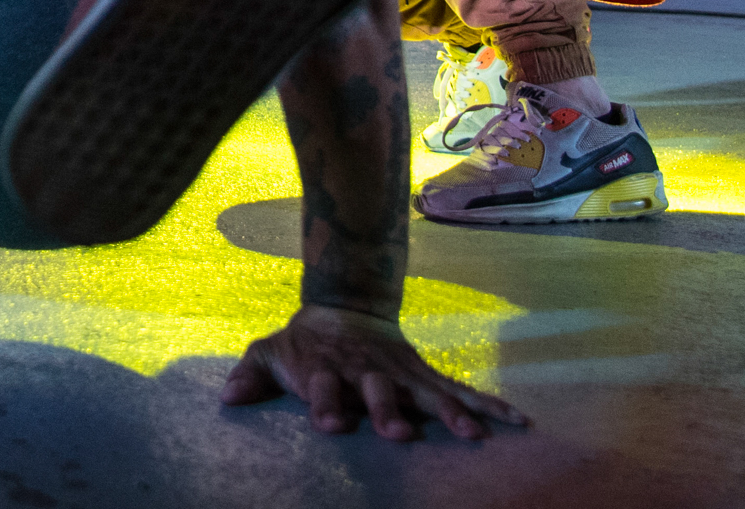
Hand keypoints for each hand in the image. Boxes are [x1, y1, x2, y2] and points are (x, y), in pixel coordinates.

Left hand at [222, 305, 526, 440]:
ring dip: (450, 413)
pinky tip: (519, 422)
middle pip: (378, 393)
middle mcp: (367, 373)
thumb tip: (225, 399)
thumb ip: (250, 375)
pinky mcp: (425, 376)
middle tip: (399, 432)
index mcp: (327, 370)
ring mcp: (400, 374)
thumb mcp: (270, 352)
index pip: (324, 388)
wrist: (344, 308)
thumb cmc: (304, 345)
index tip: (330, 424)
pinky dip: (490, 405)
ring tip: (473, 435)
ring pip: (427, 393)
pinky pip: (461, 390)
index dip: (326, 404)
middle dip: (388, 411)